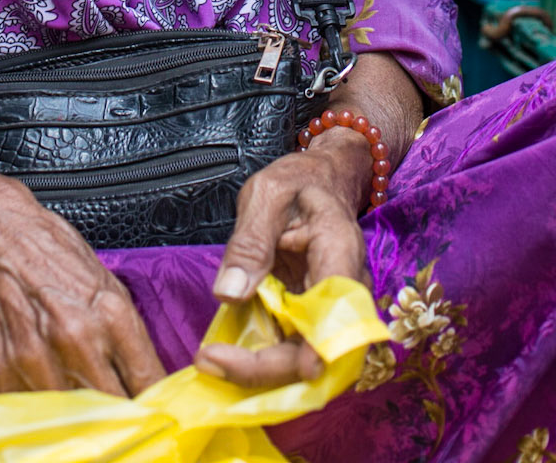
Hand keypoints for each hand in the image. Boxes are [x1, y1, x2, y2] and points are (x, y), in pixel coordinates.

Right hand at [0, 25, 164, 398]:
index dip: (155, 405)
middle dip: (122, 421)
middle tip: (125, 428)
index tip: (157, 416)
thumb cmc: (39, 242)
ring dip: (79, 427)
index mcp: (108, 309)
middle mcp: (74, 337)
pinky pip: (25, 415)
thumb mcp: (98, 274)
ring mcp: (33, 358)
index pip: (148, 380)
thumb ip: (121, 327)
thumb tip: (142, 372)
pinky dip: (36, 422)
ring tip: (84, 429)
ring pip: (70, 420)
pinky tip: (44, 416)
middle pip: (113, 409)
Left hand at [195, 132, 369, 387]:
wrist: (318, 184)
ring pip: (304, 359)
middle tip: (211, 360)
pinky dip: (260, 361)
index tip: (284, 367)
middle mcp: (344, 291)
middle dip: (267, 367)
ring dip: (260, 371)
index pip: (337, 309)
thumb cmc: (296, 184)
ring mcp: (330, 311)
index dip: (316, 347)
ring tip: (212, 361)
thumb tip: (229, 295)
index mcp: (340, 250)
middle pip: (319, 349)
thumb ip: (250, 242)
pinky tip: (224, 356)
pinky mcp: (311, 320)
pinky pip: (290, 350)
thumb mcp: (265, 196)